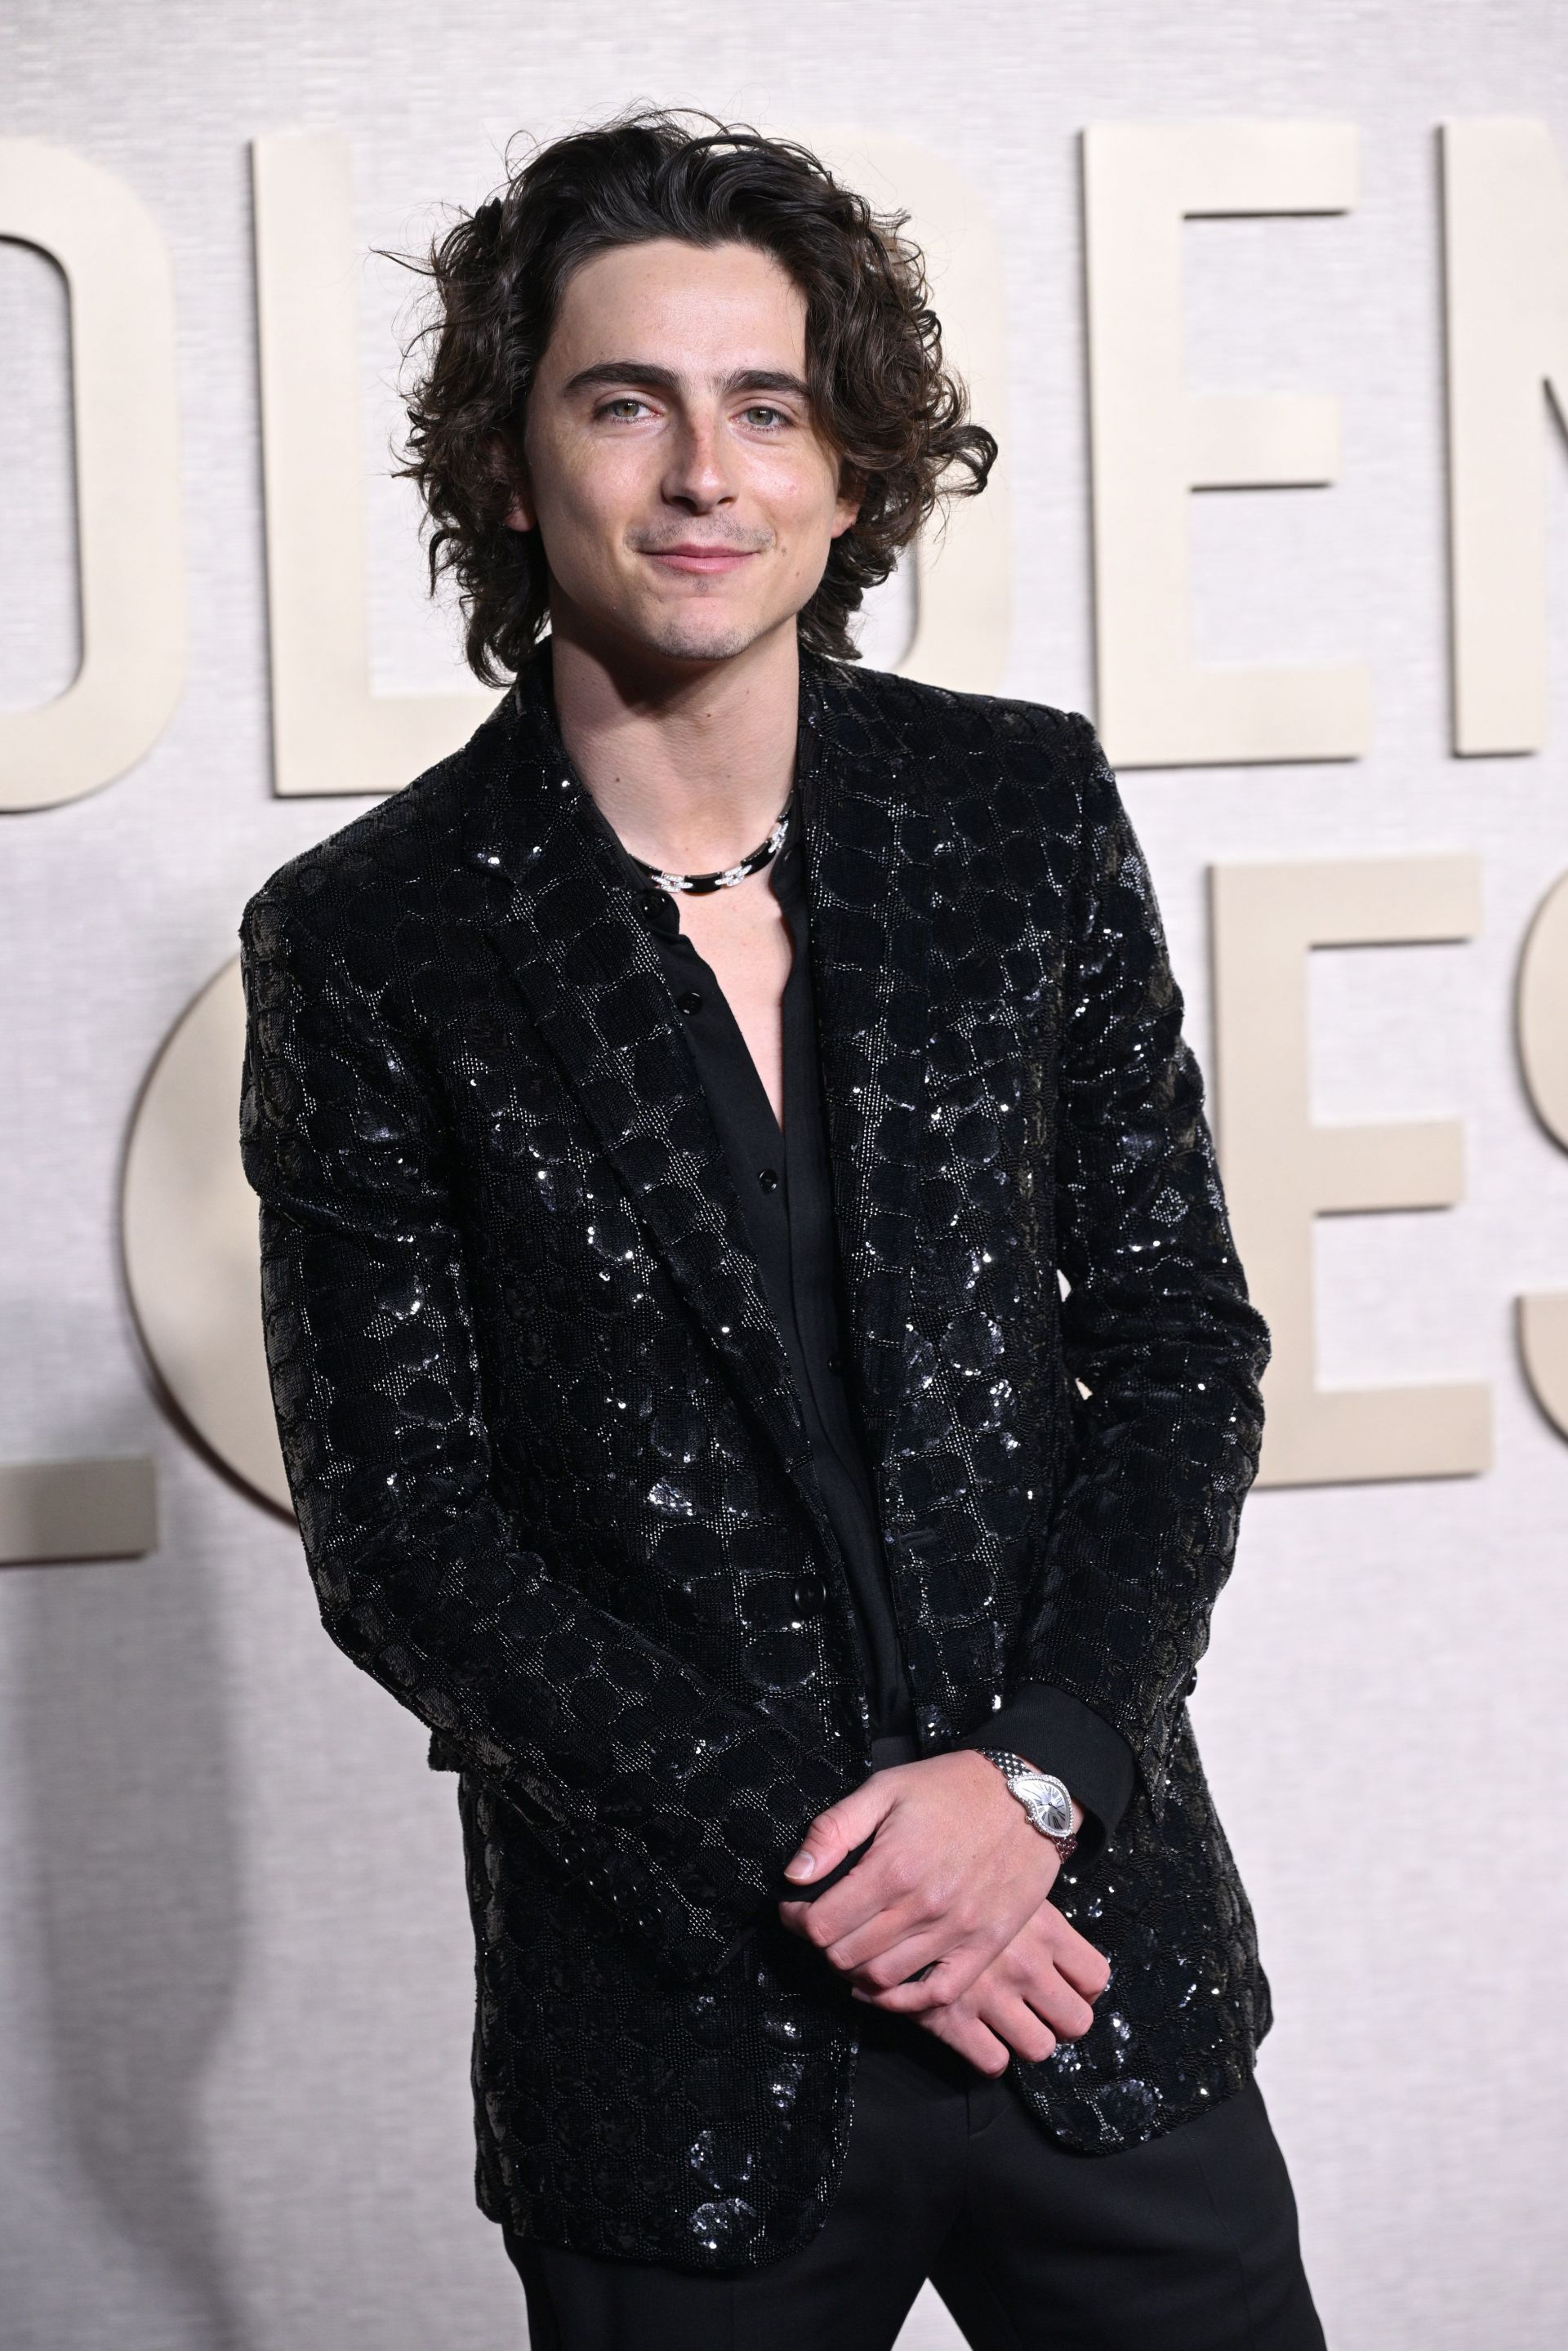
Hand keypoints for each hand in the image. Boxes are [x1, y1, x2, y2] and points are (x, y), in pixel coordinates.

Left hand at [777, 1750, 1068, 2005]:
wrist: (1027, 1796)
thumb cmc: (953, 1787)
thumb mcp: (885, 1788)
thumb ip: (834, 1831)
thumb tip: (796, 1874)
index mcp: (892, 1867)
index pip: (823, 1924)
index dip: (797, 1920)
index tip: (795, 1909)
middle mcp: (922, 1907)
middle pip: (847, 1955)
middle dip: (822, 1943)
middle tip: (822, 1925)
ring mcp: (956, 1932)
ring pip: (883, 1979)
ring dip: (854, 1970)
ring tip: (851, 1947)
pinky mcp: (984, 1946)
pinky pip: (937, 1995)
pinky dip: (903, 2001)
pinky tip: (885, 1985)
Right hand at [853, 1896, 1110, 2075]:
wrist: (891, 1877)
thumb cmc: (951, 1859)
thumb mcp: (1000, 1872)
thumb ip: (1027, 1904)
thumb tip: (1043, 1920)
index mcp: (1044, 1928)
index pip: (1094, 1977)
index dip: (1083, 1987)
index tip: (1066, 1984)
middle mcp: (1026, 1965)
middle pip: (1076, 2022)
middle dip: (1060, 2021)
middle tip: (1040, 2010)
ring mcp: (992, 1995)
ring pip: (1038, 2047)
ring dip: (1026, 2039)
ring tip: (1009, 2023)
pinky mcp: (954, 2018)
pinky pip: (991, 2061)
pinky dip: (987, 2055)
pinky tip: (977, 2036)